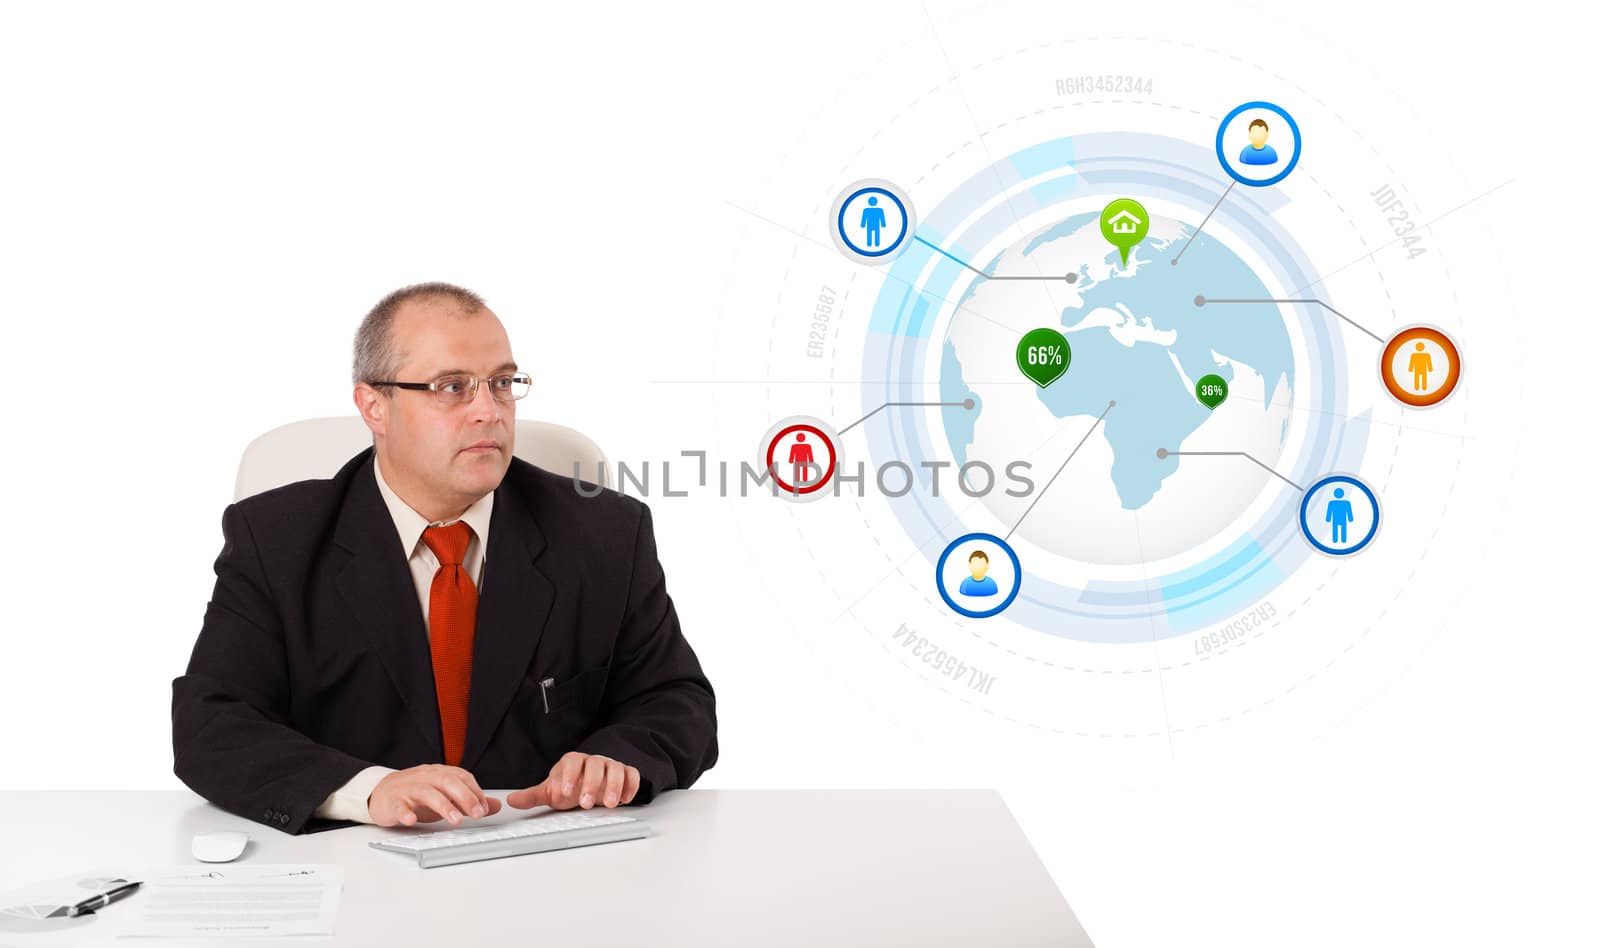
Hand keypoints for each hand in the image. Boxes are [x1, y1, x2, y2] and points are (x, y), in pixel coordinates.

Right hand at [368, 764, 502, 827]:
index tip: (484, 808)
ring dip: (443, 806)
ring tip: (455, 820)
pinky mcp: (393, 801)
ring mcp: (408, 788)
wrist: (381, 793)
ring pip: (427, 793)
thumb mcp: (445, 796)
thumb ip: (469, 801)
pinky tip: (412, 820)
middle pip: (447, 782)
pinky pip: (399, 805)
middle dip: (465, 797)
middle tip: (477, 814)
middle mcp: (425, 777)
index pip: (461, 777)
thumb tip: (495, 805)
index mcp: (439, 773)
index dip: (475, 792)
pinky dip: (406, 812)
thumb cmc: (416, 796)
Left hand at [506, 752, 640, 810]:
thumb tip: (511, 801)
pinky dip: (631, 785)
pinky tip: (624, 799)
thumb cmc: (572, 785)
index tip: (564, 792)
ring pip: (615, 769)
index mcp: (573, 762)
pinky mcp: (626, 773)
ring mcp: (611, 766)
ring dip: (613, 786)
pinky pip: (632, 774)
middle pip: (594, 766)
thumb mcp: (553, 790)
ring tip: (609, 803)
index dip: (568, 776)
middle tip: (585, 803)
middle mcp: (593, 761)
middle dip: (590, 784)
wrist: (593, 780)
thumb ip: (534, 795)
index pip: (571, 763)